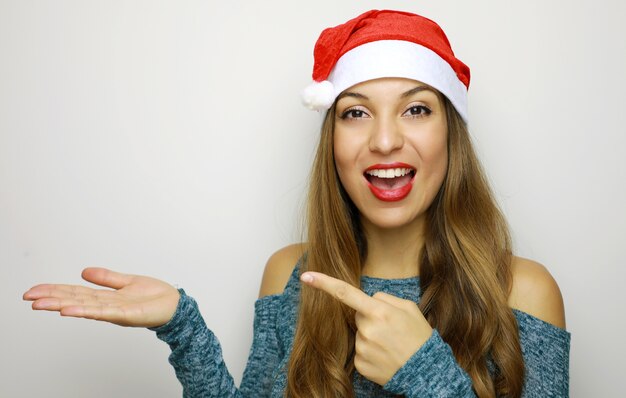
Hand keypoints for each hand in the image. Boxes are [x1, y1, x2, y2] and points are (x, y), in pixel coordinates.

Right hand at [23, 268, 179, 327]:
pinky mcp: (126, 315)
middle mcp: (107, 305)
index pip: (75, 293)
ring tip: (42, 304)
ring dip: (62, 305)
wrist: (175, 305)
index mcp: (106, 297)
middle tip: (28, 297)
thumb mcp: (127, 282)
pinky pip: (103, 312)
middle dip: (51, 299)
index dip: (55, 290)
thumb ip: (106, 278)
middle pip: (74, 300)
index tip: (34, 290)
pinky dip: (85, 311)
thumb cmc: (154, 296)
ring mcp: (115, 311)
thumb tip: (83, 272)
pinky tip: (70, 309)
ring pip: (84, 307)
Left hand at [300, 271, 432, 385]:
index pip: (346, 293)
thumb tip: (369, 300)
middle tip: (391, 329)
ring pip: (359, 334)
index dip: (324, 283)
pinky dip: (370, 352)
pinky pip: (360, 351)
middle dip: (370, 318)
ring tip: (391, 344)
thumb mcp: (409, 308)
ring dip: (371, 336)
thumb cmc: (419, 336)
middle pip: (357, 315)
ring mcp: (363, 348)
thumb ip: (385, 298)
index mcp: (379, 311)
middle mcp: (367, 329)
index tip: (306, 276)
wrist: (426, 370)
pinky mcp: (361, 365)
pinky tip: (385, 356)